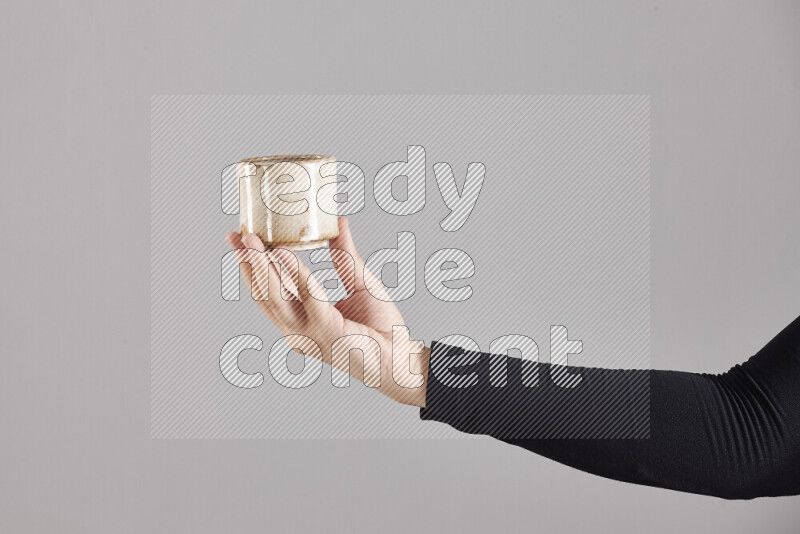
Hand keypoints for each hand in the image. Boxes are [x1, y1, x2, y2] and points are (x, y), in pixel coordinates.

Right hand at [225, 217, 429, 406]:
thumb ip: (344, 255)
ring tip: (252, 240)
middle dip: (247, 264)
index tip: (238, 240)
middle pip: (263, 295)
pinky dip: (294, 272)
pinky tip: (283, 253)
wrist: (402, 356)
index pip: (267, 292)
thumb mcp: (358, 281)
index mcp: (300, 321)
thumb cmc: (381, 327)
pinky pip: (308, 296)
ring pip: (275, 297)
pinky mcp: (326, 331)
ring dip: (261, 266)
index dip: (251, 266)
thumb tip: (339, 222)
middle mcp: (297, 330)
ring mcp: (308, 334)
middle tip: (236, 237)